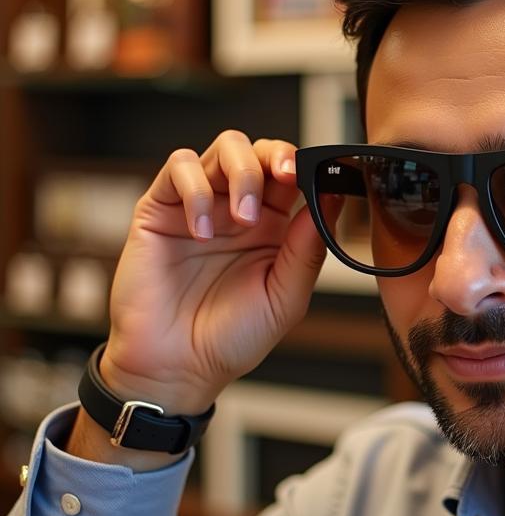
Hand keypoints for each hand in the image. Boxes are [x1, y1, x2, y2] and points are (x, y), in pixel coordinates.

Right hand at [99, 130, 328, 415]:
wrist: (177, 367)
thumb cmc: (231, 339)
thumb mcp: (285, 298)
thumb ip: (308, 249)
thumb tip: (332, 199)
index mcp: (275, 228)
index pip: (292, 176)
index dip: (305, 166)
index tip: (315, 175)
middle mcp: (237, 209)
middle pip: (259, 151)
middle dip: (274, 157)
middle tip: (284, 180)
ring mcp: (200, 206)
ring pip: (223, 148)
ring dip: (241, 172)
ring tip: (243, 218)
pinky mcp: (160, 209)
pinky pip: (178, 168)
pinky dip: (195, 189)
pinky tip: (201, 231)